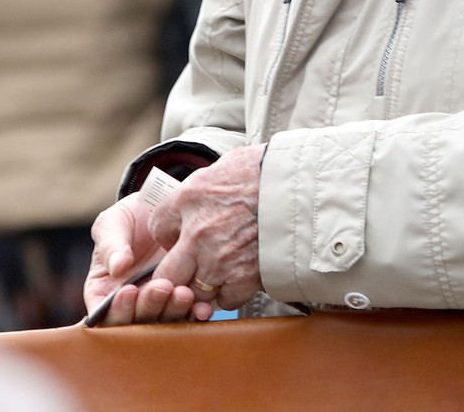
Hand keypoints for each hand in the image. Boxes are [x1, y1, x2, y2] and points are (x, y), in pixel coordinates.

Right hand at [83, 191, 199, 325]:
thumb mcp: (113, 224)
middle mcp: (132, 305)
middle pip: (136, 321)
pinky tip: (203, 308)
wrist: (166, 206)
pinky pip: (189, 316)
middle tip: (162, 286)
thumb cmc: (131, 218)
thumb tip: (117, 267)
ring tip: (184, 292)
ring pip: (163, 321)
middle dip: (148, 306)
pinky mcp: (185, 302)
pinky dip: (195, 315)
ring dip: (173, 311)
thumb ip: (111, 245)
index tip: (128, 290)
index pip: (105, 313)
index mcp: (105, 292)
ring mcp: (160, 305)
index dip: (116, 309)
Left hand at [148, 144, 265, 316]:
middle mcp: (198, 232)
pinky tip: (238, 277)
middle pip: (165, 274)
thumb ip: (203, 187)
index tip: (179, 236)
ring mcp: (221, 259)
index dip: (168, 234)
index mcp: (190, 198)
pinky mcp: (246, 276)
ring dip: (202, 286)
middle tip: (187, 270)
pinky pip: (225, 298)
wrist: (306, 184)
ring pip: (194, 292)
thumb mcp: (226, 164)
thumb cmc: (269, 169)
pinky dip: (229, 292)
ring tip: (218, 273)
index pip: (157, 228)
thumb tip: (195, 199)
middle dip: (174, 275)